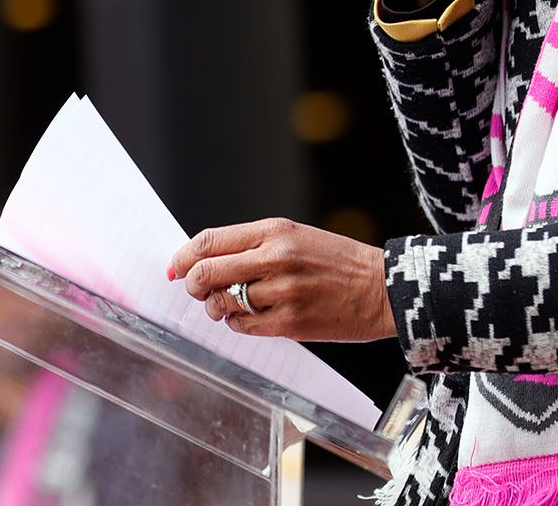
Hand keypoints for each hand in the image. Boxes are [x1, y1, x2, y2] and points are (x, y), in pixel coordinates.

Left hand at [166, 218, 395, 342]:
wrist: (381, 288)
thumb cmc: (336, 261)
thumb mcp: (294, 236)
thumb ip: (251, 245)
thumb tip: (202, 260)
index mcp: (274, 231)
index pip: (209, 242)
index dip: (183, 257)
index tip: (175, 268)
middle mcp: (276, 258)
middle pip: (207, 273)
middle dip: (193, 284)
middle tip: (196, 290)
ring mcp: (283, 292)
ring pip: (222, 303)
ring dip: (216, 307)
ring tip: (227, 304)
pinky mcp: (291, 323)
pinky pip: (243, 326)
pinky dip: (237, 323)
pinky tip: (248, 316)